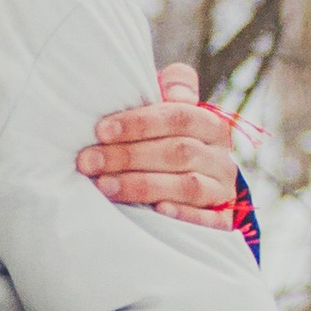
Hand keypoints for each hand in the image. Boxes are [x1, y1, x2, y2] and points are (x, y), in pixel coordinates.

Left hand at [76, 60, 244, 224]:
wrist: (193, 188)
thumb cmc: (165, 143)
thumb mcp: (165, 112)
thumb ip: (171, 89)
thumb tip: (176, 92)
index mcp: (210, 125)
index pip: (179, 117)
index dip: (139, 123)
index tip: (101, 131)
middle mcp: (220, 157)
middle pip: (178, 152)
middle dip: (129, 156)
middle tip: (88, 162)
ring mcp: (222, 190)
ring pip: (188, 185)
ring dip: (143, 185)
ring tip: (104, 186)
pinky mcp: (222, 221)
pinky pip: (208, 220)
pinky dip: (184, 215)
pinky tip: (156, 211)